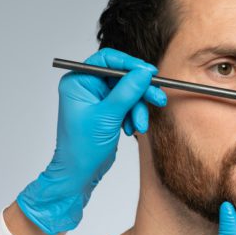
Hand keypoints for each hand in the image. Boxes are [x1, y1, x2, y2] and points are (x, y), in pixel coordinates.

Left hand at [16, 48, 165, 234]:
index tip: (150, 72)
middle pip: (122, 77)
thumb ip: (127, 92)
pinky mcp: (107, 111)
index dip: (131, 64)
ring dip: (138, 108)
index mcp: (78, 81)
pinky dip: (134, 116)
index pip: (108, 60)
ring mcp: (98, 99)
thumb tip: (143, 72)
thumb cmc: (82, 147)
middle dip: (140, 91)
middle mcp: (87, 87)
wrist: (79, 174)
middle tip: (157, 98)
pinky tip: (131, 129)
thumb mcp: (107, 116)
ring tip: (139, 126)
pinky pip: (128, 105)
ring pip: (128, 92)